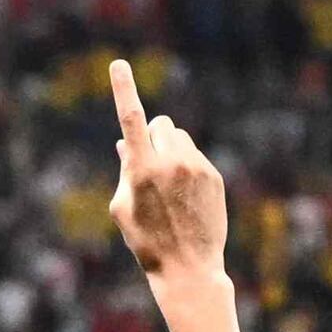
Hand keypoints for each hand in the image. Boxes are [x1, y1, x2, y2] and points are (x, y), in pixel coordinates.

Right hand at [106, 61, 226, 282]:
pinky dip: (187, 166)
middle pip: (159, 124)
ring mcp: (195, 167)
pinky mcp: (213, 175)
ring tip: (170, 185)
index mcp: (141, 171)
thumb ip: (123, 171)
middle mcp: (170, 163)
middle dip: (152, 135)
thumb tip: (124, 143)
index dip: (123, 89)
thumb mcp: (123, 208)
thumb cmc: (147, 241)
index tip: (118, 64)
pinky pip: (195, 155)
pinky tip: (187, 197)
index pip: (130, 120)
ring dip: (170, 149)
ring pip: (179, 137)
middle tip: (150, 161)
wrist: (188, 267)